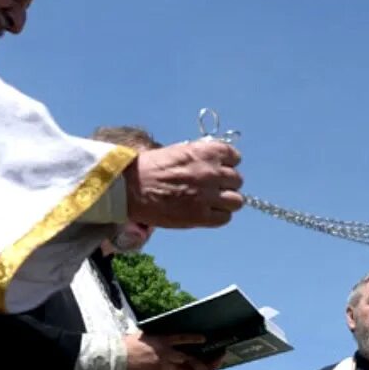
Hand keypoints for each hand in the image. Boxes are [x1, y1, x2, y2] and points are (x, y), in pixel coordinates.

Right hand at [123, 333, 205, 369]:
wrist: (116, 359)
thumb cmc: (126, 346)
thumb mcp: (141, 337)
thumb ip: (153, 339)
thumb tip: (159, 340)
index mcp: (161, 341)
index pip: (181, 338)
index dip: (193, 338)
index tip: (203, 339)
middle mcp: (164, 353)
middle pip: (185, 358)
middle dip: (195, 363)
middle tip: (203, 367)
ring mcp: (161, 366)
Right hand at [124, 140, 243, 227]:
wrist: (131, 188)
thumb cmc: (149, 167)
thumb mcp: (179, 151)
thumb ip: (200, 157)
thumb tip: (213, 164)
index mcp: (206, 153)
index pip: (234, 157)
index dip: (227, 164)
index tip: (220, 169)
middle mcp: (211, 173)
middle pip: (237, 180)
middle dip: (226, 184)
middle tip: (212, 188)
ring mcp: (208, 196)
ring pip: (236, 201)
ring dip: (226, 201)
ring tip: (211, 202)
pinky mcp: (201, 216)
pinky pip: (225, 218)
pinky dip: (218, 216)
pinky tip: (206, 213)